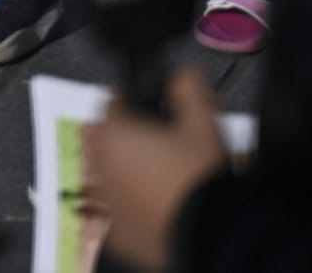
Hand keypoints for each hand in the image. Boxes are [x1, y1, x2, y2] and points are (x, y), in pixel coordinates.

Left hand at [84, 69, 228, 272]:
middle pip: (105, 140)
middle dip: (125, 137)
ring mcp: (105, 203)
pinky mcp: (116, 235)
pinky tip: (160, 207)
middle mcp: (99, 167)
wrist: (212, 237)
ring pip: (109, 175)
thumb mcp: (204, 124)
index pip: (111, 103)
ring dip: (126, 171)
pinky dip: (132, 205)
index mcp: (112, 135)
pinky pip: (118, 210)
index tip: (152, 109)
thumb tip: (182, 74)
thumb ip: (190, 90)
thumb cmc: (200, 176)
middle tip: (159, 144)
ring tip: (161, 178)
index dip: (132, 101)